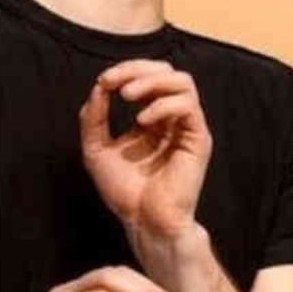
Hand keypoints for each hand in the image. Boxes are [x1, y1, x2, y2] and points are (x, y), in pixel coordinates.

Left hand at [80, 60, 212, 239]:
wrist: (143, 222)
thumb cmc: (124, 192)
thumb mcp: (96, 149)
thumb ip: (94, 118)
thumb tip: (99, 87)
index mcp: (152, 118)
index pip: (147, 77)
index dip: (126, 71)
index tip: (103, 82)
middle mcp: (172, 119)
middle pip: (167, 70)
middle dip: (138, 69)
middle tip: (114, 82)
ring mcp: (187, 128)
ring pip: (183, 81)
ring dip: (152, 81)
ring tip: (127, 95)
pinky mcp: (198, 140)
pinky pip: (189, 106)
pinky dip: (164, 105)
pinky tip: (143, 120)